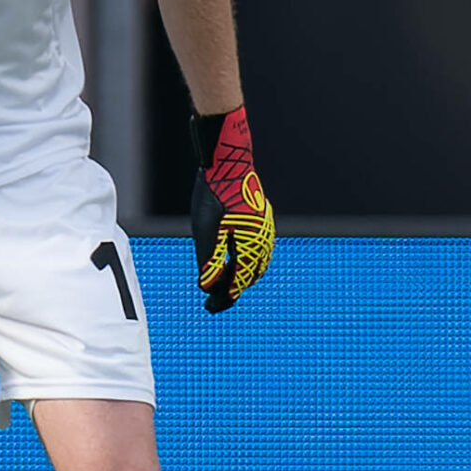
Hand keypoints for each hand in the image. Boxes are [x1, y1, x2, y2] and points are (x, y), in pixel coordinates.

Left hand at [190, 106, 273, 312]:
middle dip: (233, 289)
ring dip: (241, 276)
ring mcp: (265, 228)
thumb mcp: (206, 229)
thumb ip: (208, 260)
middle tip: (215, 302)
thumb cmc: (214, 194)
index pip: (239, 280)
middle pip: (250, 274)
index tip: (212, 308)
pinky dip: (247, 260)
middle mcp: (263, 238)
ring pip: (256, 262)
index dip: (225, 296)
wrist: (229, 161)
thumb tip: (207, 287)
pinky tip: (235, 260)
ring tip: (225, 286)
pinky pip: (258, 248)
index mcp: (250, 243)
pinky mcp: (261, 219)